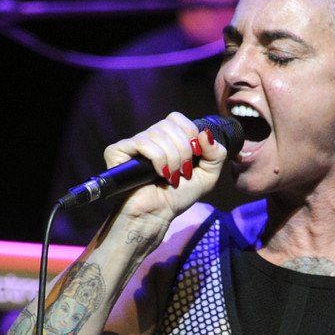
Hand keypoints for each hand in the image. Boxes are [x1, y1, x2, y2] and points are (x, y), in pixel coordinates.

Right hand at [102, 112, 226, 220]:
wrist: (157, 216)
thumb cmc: (177, 197)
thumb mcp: (207, 176)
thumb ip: (216, 153)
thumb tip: (205, 133)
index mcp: (166, 139)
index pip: (177, 118)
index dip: (190, 134)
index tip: (195, 157)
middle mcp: (149, 138)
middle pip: (169, 124)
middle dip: (183, 150)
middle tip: (184, 172)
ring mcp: (132, 144)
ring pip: (158, 134)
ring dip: (172, 158)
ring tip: (172, 177)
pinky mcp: (117, 151)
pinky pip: (143, 142)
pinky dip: (158, 159)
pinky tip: (160, 174)